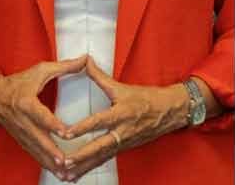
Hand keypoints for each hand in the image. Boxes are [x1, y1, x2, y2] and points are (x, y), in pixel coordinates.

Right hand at [0, 55, 88, 177]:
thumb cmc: (19, 83)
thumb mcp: (40, 71)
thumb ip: (64, 67)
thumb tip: (85, 60)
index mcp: (26, 103)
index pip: (41, 116)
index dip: (53, 125)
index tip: (66, 132)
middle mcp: (23, 121)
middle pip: (39, 139)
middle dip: (52, 152)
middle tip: (66, 161)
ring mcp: (22, 133)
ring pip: (37, 151)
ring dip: (50, 163)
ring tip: (66, 173)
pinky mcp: (22, 141)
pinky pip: (35, 155)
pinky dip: (46, 164)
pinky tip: (58, 173)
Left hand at [59, 56, 188, 181]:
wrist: (170, 112)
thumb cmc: (147, 98)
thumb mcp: (122, 87)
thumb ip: (100, 76)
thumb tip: (85, 61)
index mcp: (121, 114)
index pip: (98, 122)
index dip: (82, 128)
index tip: (66, 133)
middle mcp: (122, 132)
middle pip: (99, 146)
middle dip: (81, 156)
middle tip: (65, 162)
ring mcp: (123, 143)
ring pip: (101, 157)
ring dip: (84, 167)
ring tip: (67, 174)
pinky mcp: (123, 149)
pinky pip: (105, 160)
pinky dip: (91, 168)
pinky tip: (78, 175)